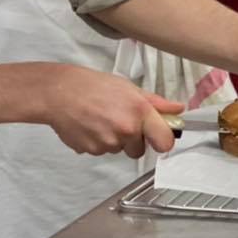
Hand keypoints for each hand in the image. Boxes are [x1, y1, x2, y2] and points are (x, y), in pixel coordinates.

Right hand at [39, 65, 181, 158]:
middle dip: (132, 139)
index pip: (165, 142)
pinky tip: (89, 125)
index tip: (157, 136)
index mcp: (139, 112)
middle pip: (139, 150)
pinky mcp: (91, 151)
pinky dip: (97, 141)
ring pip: (118, 149)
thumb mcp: (128, 88)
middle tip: (119, 119)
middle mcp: (126, 130)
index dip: (162, 140)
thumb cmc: (93, 85)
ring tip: (100, 118)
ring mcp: (107, 143)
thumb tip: (178, 109)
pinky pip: (101, 151)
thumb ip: (156, 102)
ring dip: (113, 139)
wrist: (58, 93)